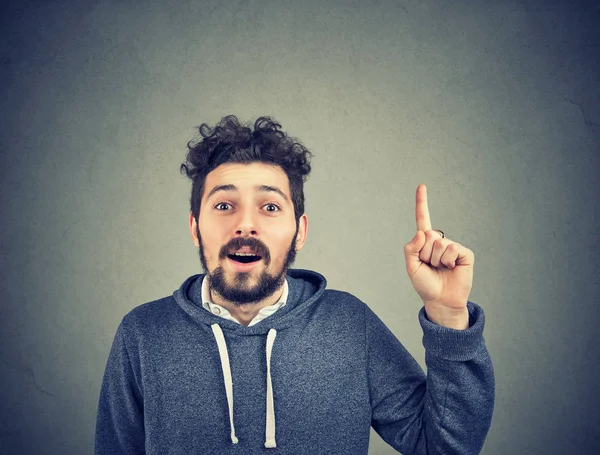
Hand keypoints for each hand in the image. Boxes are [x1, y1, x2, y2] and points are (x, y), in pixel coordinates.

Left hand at [403, 184, 473, 328]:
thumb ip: (411, 248)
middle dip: (424, 254)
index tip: (422, 185)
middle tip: (430, 266)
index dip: (422, 202)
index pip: (423, 219)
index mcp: (425, 242)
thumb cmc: (425, 284)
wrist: (441, 300)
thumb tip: (423, 232)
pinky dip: (448, 261)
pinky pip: (452, 249)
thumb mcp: (411, 267)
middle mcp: (439, 241)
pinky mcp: (464, 253)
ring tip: (440, 269)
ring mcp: (452, 246)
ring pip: (439, 244)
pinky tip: (451, 268)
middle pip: (427, 236)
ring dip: (436, 260)